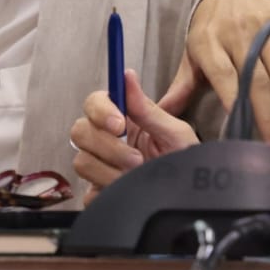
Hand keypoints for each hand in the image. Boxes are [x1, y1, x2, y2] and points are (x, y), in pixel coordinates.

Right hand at [70, 70, 196, 200]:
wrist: (189, 193)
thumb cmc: (186, 160)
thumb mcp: (175, 133)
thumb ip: (148, 109)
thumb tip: (128, 76)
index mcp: (126, 120)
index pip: (94, 103)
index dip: (101, 111)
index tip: (120, 124)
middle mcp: (109, 141)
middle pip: (80, 131)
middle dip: (109, 147)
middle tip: (136, 158)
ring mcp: (102, 166)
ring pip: (82, 162)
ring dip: (110, 171)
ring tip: (136, 175)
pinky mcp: (99, 192)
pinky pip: (88, 193)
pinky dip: (108, 192)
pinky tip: (127, 191)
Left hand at [182, 0, 269, 149]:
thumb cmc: (209, 29)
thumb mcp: (192, 52)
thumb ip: (181, 84)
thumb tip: (161, 112)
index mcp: (209, 42)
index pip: (224, 76)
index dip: (236, 102)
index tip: (244, 131)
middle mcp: (238, 33)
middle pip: (257, 79)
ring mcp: (265, 26)